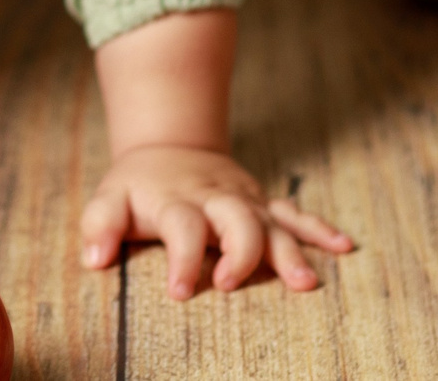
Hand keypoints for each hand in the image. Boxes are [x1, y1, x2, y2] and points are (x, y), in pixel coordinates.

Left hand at [78, 144, 354, 297]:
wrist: (170, 146)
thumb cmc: (137, 186)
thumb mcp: (108, 199)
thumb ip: (99, 226)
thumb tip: (94, 260)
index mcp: (178, 201)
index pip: (183, 227)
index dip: (183, 260)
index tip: (182, 292)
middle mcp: (215, 199)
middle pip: (237, 221)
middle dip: (241, 253)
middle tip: (235, 284)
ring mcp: (244, 200)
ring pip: (272, 222)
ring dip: (291, 249)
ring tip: (305, 282)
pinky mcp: (261, 202)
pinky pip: (294, 213)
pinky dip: (319, 228)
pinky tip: (343, 247)